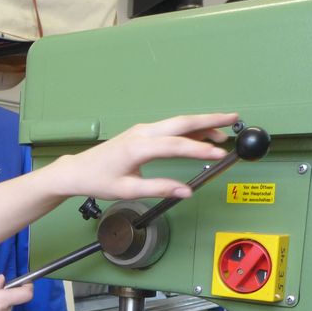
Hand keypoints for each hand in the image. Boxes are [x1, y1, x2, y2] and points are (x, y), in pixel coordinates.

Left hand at [46, 112, 238, 200]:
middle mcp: (142, 133)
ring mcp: (142, 130)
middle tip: (234, 119)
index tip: (219, 153)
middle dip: (210, 120)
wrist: (78, 170)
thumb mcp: (128, 190)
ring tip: (224, 131)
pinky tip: (202, 133)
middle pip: (182, 122)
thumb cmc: (98, 180)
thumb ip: (159, 189)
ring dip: (201, 124)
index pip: (176, 146)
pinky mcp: (142, 133)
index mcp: (138, 147)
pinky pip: (170, 127)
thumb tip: (185, 191)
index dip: (200, 149)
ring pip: (177, 123)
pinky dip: (188, 128)